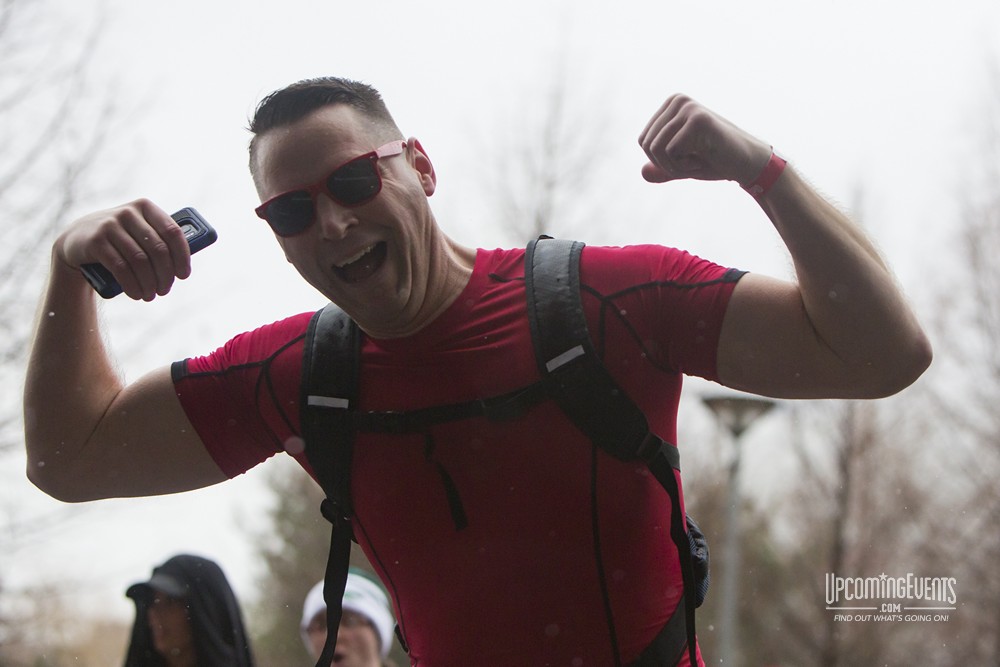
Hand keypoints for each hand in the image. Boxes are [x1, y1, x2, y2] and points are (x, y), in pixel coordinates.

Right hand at [55, 199, 192, 300]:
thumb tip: (183, 266)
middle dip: (165, 275)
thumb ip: (160, 240)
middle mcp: (128, 213)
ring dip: (149, 283)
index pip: (173, 232)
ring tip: (150, 295)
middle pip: (158, 250)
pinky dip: (132, 285)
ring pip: (140, 261)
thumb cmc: (120, 240)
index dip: (182, 256)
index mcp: (146, 207)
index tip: (183, 275)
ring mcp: (110, 225)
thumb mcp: (139, 233)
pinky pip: (121, 268)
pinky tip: (136, 294)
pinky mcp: (96, 241)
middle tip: (164, 290)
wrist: (77, 239)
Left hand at [638, 94, 771, 186]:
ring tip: (698, 160)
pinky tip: (706, 157)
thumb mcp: (681, 166)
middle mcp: (677, 100)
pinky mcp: (697, 119)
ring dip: (676, 166)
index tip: (686, 157)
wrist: (746, 163)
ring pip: (656, 149)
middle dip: (667, 164)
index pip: (643, 141)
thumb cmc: (714, 161)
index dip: (660, 160)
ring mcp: (688, 107)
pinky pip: (671, 152)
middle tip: (693, 162)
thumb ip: (661, 168)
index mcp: (671, 105)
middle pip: (647, 145)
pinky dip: (685, 165)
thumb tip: (642, 173)